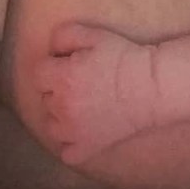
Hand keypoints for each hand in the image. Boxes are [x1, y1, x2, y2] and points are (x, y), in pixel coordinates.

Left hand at [34, 22, 151, 165]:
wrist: (150, 87)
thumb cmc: (123, 58)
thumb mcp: (94, 35)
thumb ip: (65, 35)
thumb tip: (51, 48)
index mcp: (61, 78)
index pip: (39, 74)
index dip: (53, 67)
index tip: (68, 65)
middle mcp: (61, 107)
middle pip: (45, 98)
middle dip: (57, 90)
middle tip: (80, 83)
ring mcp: (72, 132)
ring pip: (51, 126)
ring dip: (59, 116)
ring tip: (79, 107)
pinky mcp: (87, 148)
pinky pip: (66, 153)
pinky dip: (70, 144)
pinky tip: (82, 132)